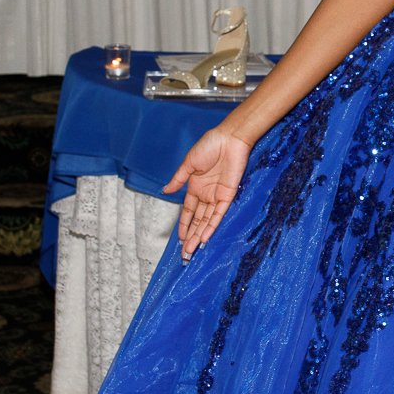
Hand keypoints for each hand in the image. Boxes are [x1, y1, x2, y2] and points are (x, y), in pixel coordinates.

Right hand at [163, 126, 250, 258]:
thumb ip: (178, 179)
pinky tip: (205, 238)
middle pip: (197, 221)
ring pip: (207, 221)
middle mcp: (206, 195)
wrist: (229, 138)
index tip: (179, 240)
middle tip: (185, 255)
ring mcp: (217, 196)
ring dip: (199, 236)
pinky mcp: (229, 195)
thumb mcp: (188, 163)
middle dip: (190, 237)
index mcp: (195, 187)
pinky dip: (212, 226)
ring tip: (192, 251)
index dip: (184, 226)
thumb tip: (164, 191)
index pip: (188, 212)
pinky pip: (219, 214)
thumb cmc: (209, 146)